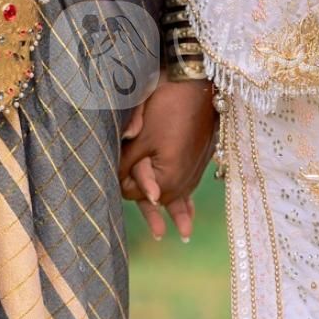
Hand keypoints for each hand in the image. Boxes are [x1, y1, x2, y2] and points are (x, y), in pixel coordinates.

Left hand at [119, 78, 215, 241]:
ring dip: (175, 211)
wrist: (198, 83)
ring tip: (183, 236)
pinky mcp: (200, 161)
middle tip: (153, 228)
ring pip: (177, 196)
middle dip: (146, 198)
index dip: (122, 182)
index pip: (135, 193)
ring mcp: (194, 171)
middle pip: (157, 197)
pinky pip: (190, 187)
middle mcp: (184, 180)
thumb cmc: (165, 107)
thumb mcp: (140, 136)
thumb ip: (129, 166)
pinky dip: (187, 201)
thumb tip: (121, 187)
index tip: (118, 168)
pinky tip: (191, 218)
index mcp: (168, 178)